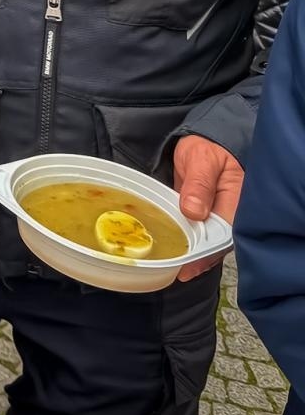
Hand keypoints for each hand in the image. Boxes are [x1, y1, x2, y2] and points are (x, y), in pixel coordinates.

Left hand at [173, 134, 243, 279]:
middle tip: (180, 272)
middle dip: (200, 258)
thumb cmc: (206, 148)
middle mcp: (230, 211)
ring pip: (209, 240)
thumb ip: (199, 184)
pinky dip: (190, 244)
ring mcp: (219, 214)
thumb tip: (194, 211)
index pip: (225, 231)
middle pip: (218, 241)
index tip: (191, 261)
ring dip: (195, 255)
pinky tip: (178, 255)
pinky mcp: (207, 215)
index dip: (208, 249)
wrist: (203, 143)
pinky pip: (201, 233)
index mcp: (237, 199)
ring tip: (176, 270)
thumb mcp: (202, 160)